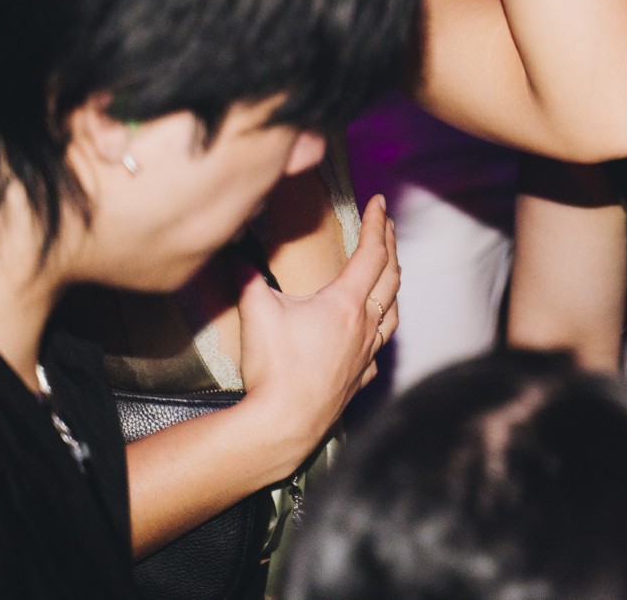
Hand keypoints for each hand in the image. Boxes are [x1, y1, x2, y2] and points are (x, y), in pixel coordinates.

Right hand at [236, 195, 398, 468]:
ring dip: (393, 286)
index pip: (371, 253)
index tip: (379, 202)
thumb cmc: (274, 368)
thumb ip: (246, 275)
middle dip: (390, 245)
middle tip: (387, 225)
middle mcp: (365, 325)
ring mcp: (366, 354)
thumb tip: (233, 247)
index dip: (376, 223)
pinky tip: (375, 333)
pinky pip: (379, 349)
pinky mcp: (360, 379)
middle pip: (389, 277)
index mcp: (346, 303)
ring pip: (392, 312)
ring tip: (390, 273)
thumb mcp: (256, 311)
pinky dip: (381, 330)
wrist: (282, 424)